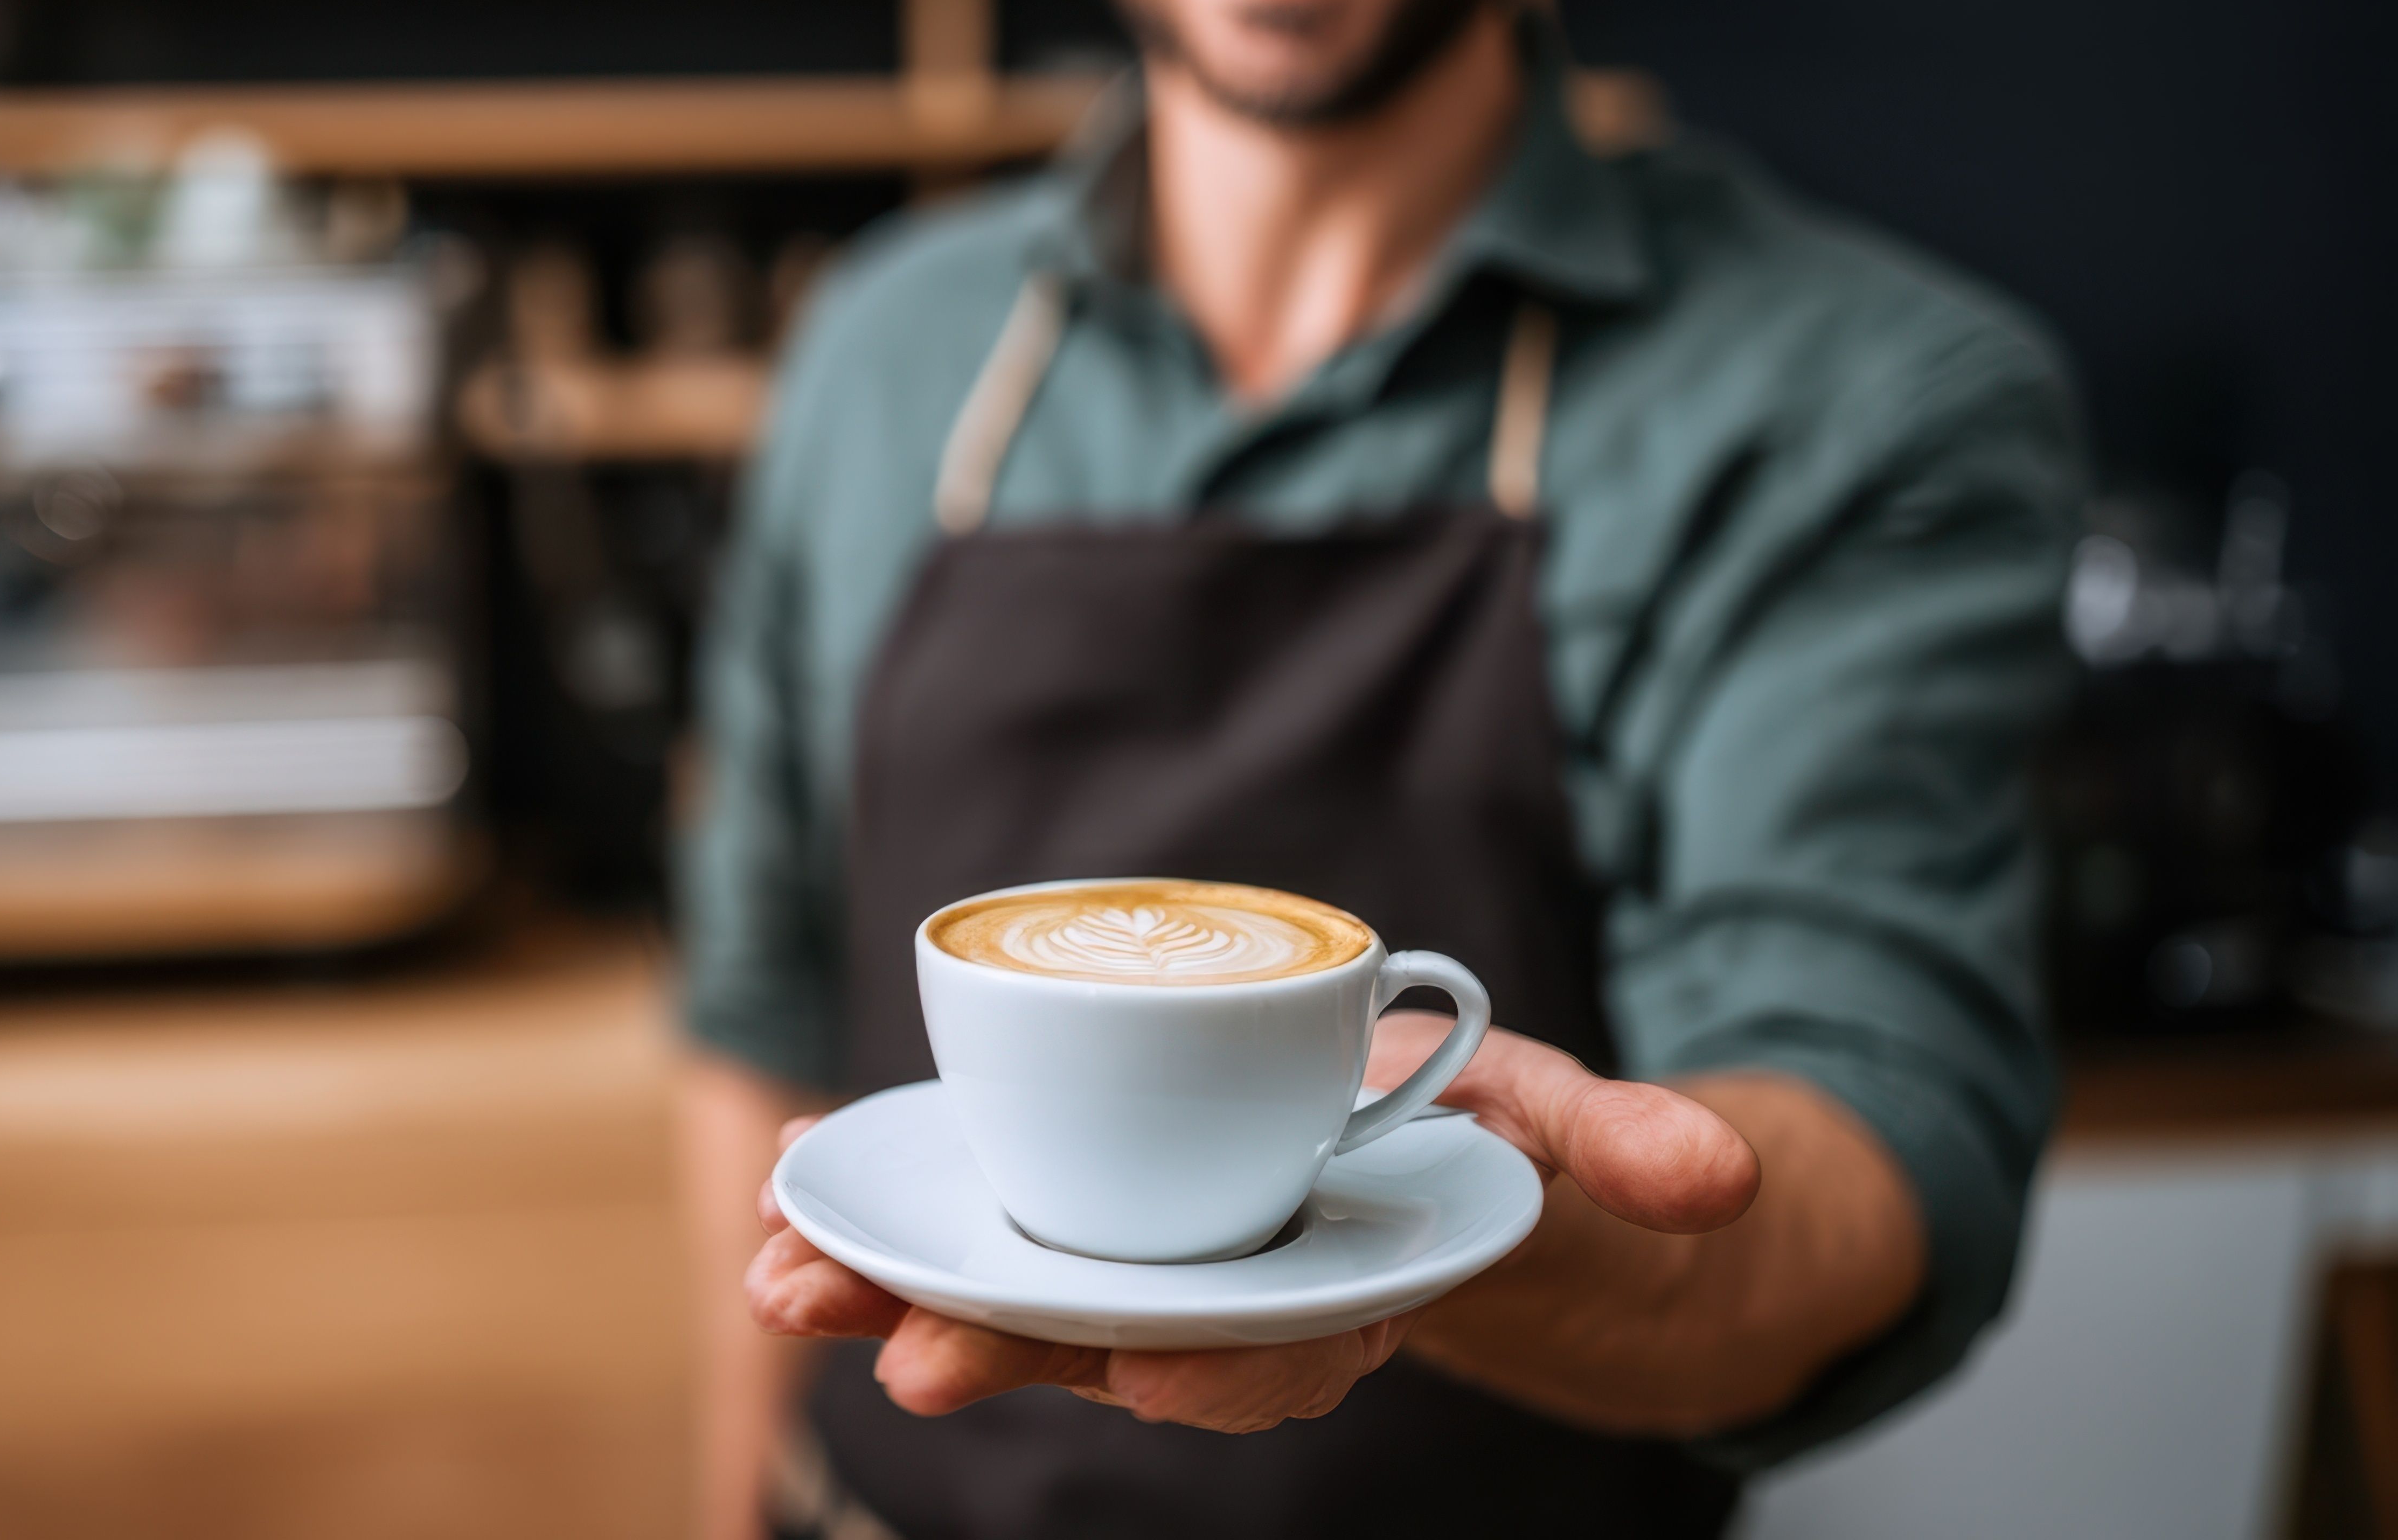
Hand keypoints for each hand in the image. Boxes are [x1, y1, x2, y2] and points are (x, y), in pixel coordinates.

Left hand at [743, 1018, 1760, 1433]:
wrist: (1410, 1163)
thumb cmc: (1470, 1143)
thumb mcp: (1554, 1129)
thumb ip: (1628, 1149)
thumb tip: (1720, 1179)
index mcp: (1333, 1295)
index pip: (1271, 1350)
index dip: (1216, 1367)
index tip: (1149, 1371)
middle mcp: (1221, 1300)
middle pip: (1100, 1338)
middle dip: (999, 1349)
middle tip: (899, 1357)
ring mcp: (1137, 1264)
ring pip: (1008, 1298)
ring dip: (896, 1296)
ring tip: (781, 1284)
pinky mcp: (1074, 1211)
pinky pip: (973, 1228)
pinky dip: (888, 1227)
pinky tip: (785, 1212)